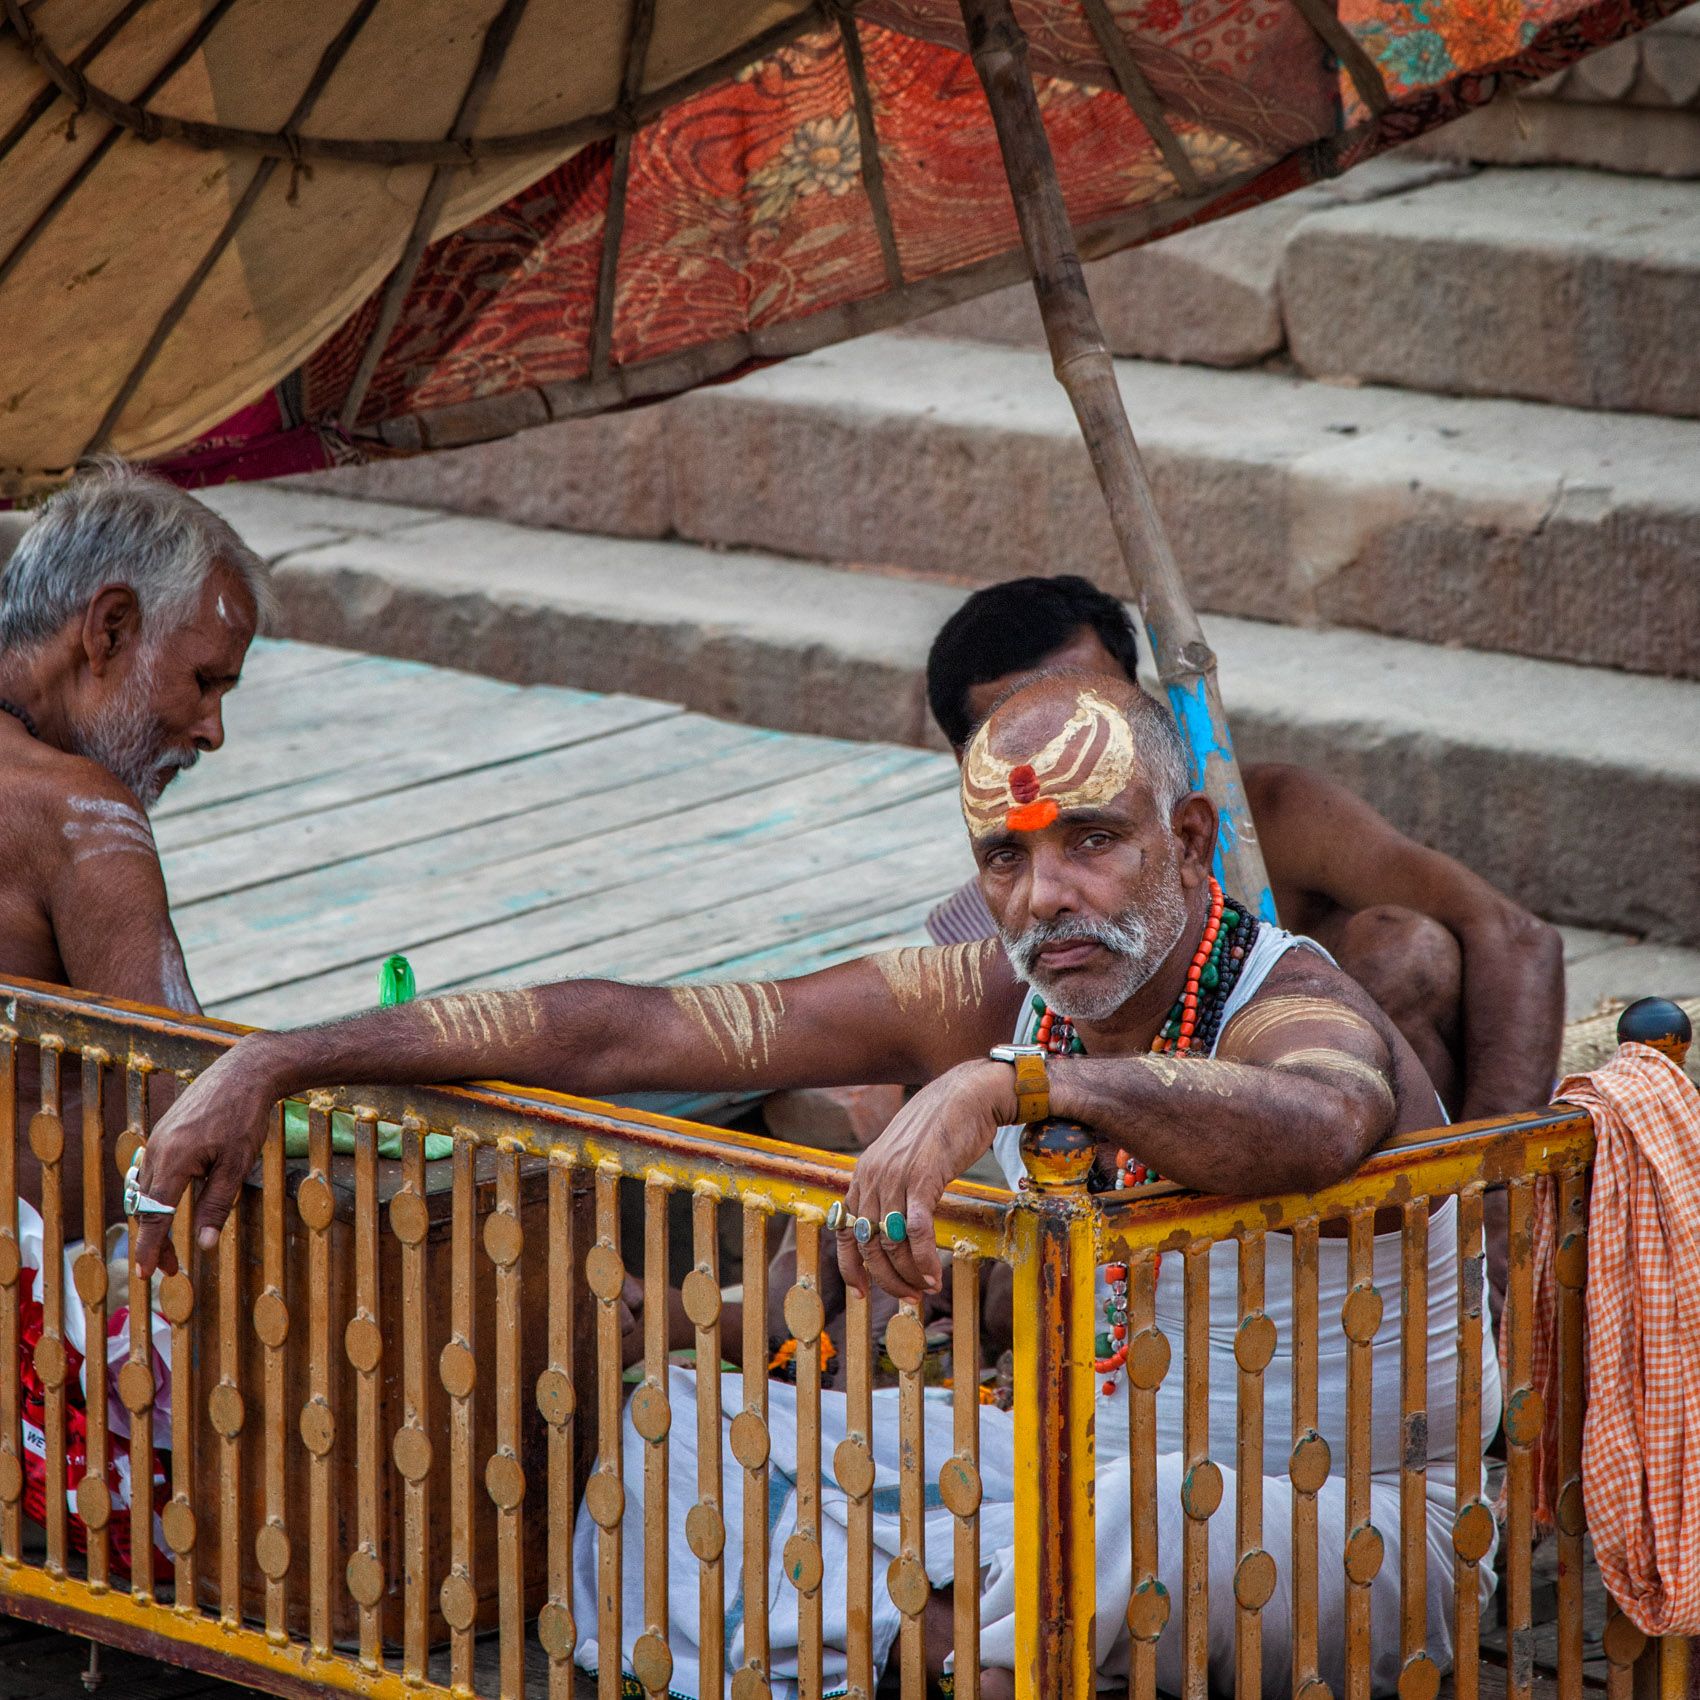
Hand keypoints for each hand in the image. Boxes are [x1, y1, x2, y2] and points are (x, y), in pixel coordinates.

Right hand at [132, 1036, 281, 1276]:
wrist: (244, 1072)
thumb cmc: (245, 1118)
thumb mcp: (236, 1166)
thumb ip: (217, 1206)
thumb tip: (204, 1246)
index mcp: (173, 1162)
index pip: (155, 1216)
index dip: (150, 1248)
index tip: (147, 1275)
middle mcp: (156, 1151)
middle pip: (147, 1208)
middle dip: (155, 1241)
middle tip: (170, 1269)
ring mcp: (156, 1140)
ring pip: (146, 1191)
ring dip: (155, 1220)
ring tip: (170, 1246)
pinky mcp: (162, 1132)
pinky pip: (150, 1172)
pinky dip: (155, 1196)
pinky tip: (167, 1207)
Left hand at [834, 1060, 1013, 1300]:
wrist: (966, 1094)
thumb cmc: (940, 1127)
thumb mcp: (902, 1156)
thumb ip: (891, 1184)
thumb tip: (892, 1223)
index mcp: (864, 1173)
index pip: (843, 1230)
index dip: (850, 1267)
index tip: (862, 1293)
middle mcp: (872, 1176)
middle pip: (868, 1244)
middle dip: (887, 1279)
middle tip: (909, 1297)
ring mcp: (895, 1177)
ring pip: (892, 1243)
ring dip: (908, 1275)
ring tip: (926, 1290)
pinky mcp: (922, 1178)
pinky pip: (917, 1231)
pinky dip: (924, 1260)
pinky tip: (935, 1275)